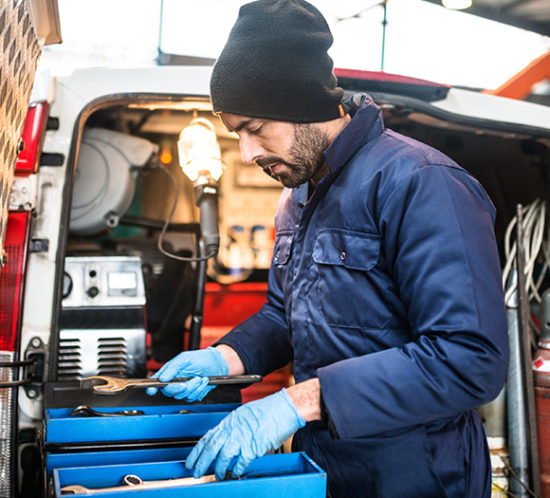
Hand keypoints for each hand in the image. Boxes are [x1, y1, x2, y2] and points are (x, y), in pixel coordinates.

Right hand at [146, 347, 228, 400]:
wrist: (217, 364)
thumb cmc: (202, 358)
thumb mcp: (186, 359)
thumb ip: (173, 368)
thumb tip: (162, 378)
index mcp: (170, 372)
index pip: (157, 381)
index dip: (152, 388)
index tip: (152, 391)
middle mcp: (175, 381)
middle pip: (169, 392)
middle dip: (181, 387)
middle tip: (192, 379)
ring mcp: (184, 389)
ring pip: (182, 396)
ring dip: (194, 387)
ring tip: (200, 377)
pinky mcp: (192, 394)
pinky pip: (192, 397)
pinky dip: (200, 389)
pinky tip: (204, 381)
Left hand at [185, 388, 305, 479]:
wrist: (284, 407)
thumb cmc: (269, 410)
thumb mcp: (245, 414)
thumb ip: (234, 427)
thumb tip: (226, 439)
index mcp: (230, 421)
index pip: (207, 437)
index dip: (197, 451)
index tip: (191, 460)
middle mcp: (233, 429)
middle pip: (211, 448)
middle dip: (201, 463)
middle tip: (196, 472)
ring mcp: (243, 437)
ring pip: (223, 457)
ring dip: (218, 469)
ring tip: (217, 475)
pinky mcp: (254, 446)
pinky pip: (241, 462)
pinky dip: (237, 469)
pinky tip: (235, 473)